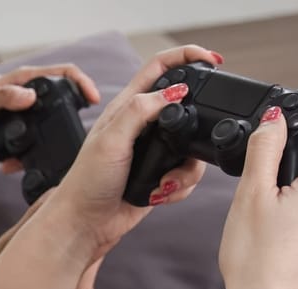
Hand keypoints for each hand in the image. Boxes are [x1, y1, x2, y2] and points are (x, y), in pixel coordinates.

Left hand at [0, 47, 223, 288]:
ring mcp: (155, 150)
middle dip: (200, 121)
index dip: (186, 57)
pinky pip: (187, 175)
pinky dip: (180, 187)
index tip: (211, 60)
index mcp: (128, 106)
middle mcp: (143, 124)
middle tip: (206, 130)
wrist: (87, 222)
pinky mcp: (161, 174)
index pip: (160, 68)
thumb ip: (140, 111)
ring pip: (193, 147)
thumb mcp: (111, 139)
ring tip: (165, 183)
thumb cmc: (88, 180)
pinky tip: (160, 193)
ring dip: (187, 169)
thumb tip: (174, 92)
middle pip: (186, 106)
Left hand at [0, 64, 101, 173]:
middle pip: (68, 97)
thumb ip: (5, 96)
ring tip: (62, 150)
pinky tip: (26, 165)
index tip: (92, 99)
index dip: (82, 83)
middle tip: (88, 128)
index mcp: (27, 80)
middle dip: (79, 112)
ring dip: (60, 137)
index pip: (64, 72)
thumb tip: (30, 96)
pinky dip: (39, 156)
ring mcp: (33, 114)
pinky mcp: (29, 133)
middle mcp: (33, 95)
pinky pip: (43, 142)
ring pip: (58, 122)